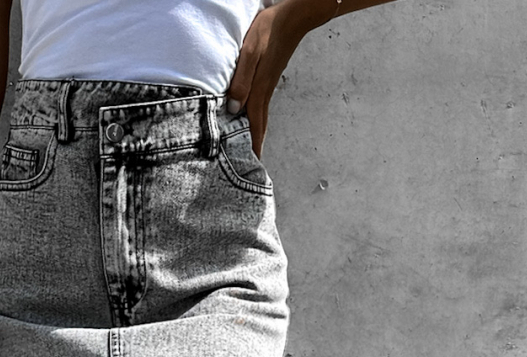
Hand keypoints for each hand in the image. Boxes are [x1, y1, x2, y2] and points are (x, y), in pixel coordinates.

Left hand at [226, 3, 306, 156]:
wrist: (292, 17)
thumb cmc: (269, 30)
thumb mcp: (250, 52)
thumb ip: (241, 80)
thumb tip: (234, 108)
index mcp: (259, 90)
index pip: (254, 125)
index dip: (252, 147)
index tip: (252, 168)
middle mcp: (264, 92)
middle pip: (258, 126)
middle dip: (254, 147)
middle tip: (250, 167)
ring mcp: (267, 85)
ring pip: (259, 116)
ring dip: (254, 134)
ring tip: (249, 150)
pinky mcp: (267, 78)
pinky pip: (260, 105)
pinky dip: (255, 118)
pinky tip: (250, 120)